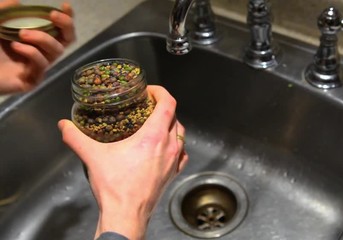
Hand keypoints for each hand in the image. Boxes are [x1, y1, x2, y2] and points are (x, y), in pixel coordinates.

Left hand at [0, 1, 74, 93]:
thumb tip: (18, 3)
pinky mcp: (33, 80)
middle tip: (52, 16)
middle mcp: (40, 52)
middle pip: (67, 40)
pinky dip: (31, 53)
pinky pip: (41, 65)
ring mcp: (38, 67)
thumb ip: (4, 11)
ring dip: (42, 38)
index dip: (67, 18)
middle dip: (65, 26)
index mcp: (35, 39)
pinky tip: (16, 47)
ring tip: (21, 33)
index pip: (59, 28)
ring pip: (56, 51)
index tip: (64, 5)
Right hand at [58, 85, 188, 239]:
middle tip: (148, 105)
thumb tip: (64, 125)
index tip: (150, 91)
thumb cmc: (115, 187)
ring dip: (171, 124)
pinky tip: (166, 147)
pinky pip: (182, 153)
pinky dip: (176, 145)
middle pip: (175, 117)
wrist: (126, 215)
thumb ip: (76, 137)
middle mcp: (168, 146)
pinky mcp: (173, 173)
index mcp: (153, 136)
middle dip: (163, 106)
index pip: (168, 103)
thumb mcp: (93, 156)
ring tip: (156, 123)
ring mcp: (174, 160)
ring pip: (180, 134)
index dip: (161, 92)